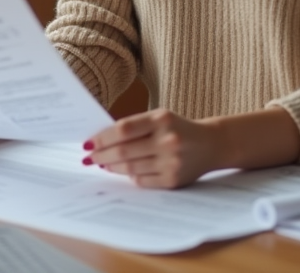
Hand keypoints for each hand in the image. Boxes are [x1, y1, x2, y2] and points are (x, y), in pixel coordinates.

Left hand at [84, 109, 222, 188]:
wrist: (211, 144)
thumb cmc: (178, 128)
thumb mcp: (160, 118)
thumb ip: (134, 126)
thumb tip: (101, 141)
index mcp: (162, 119)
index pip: (123, 130)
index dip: (102, 138)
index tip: (87, 143)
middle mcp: (167, 140)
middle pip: (123, 151)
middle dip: (101, 155)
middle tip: (89, 158)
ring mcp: (171, 162)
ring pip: (130, 168)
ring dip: (112, 167)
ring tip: (103, 164)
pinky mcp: (173, 180)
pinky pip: (142, 181)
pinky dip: (129, 176)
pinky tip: (123, 172)